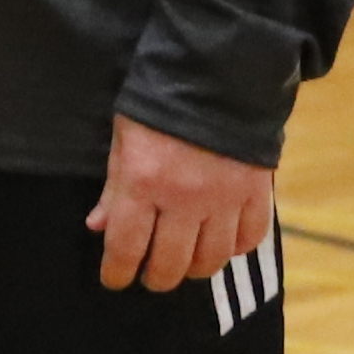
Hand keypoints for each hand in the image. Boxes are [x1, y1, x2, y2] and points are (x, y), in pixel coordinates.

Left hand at [90, 114, 277, 293]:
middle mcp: (184, 198)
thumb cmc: (160, 104)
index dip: (117, 273)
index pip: (125, 247)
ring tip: (184, 264)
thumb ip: (113, 188)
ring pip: (211, 259)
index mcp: (142, 182)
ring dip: (194, 269)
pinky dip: (234, 249)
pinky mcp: (256, 192)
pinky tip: (221, 244)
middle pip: (170, 264)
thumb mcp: (124, 139)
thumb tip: (98, 228)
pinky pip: (249, 239)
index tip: (115, 280)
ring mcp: (224, 198)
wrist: (218, 73)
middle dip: (155, 278)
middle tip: (150, 276)